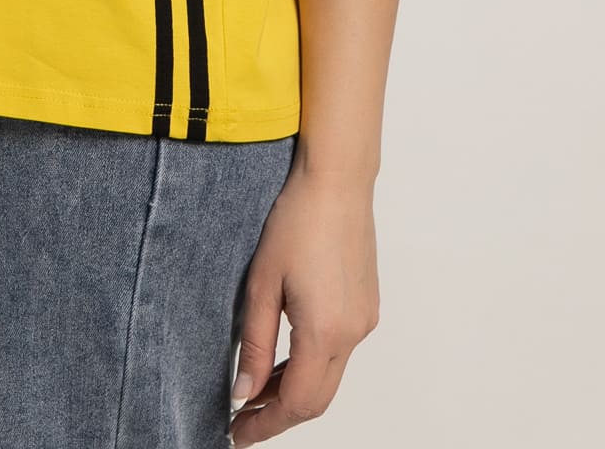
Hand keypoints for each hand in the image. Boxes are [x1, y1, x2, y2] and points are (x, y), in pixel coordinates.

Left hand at [229, 164, 380, 443]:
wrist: (337, 180)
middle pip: (318, 399)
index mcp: (326, 331)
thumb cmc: (296, 220)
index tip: (238, 433)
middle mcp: (353, 333)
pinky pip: (339, 352)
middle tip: (242, 418)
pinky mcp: (366, 306)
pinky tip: (285, 357)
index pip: (298, 403)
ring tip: (256, 389)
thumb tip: (243, 393)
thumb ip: (255, 345)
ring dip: (295, 389)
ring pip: (330, 377)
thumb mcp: (261, 284)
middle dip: (279, 414)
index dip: (266, 424)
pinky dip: (312, 365)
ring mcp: (364, 320)